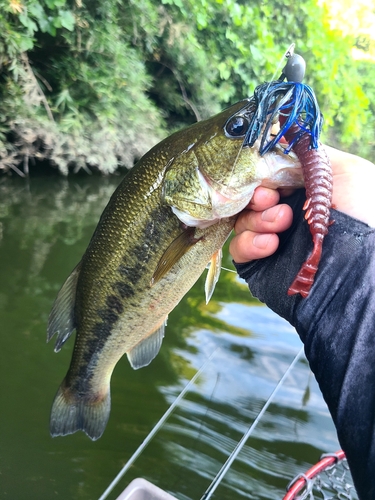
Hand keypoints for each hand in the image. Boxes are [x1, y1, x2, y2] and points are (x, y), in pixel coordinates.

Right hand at [230, 146, 374, 262]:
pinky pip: (238, 248)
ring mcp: (272, 237)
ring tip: (281, 224)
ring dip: (256, 219)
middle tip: (270, 200)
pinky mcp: (261, 262)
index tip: (267, 176)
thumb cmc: (362, 213)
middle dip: (256, 196)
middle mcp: (285, 211)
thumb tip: (281, 139)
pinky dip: (249, 243)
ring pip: (241, 219)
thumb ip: (312, 153)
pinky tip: (270, 244)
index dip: (261, 173)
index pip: (266, 175)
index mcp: (302, 190)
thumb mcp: (347, 170)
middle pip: (249, 195)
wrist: (361, 265)